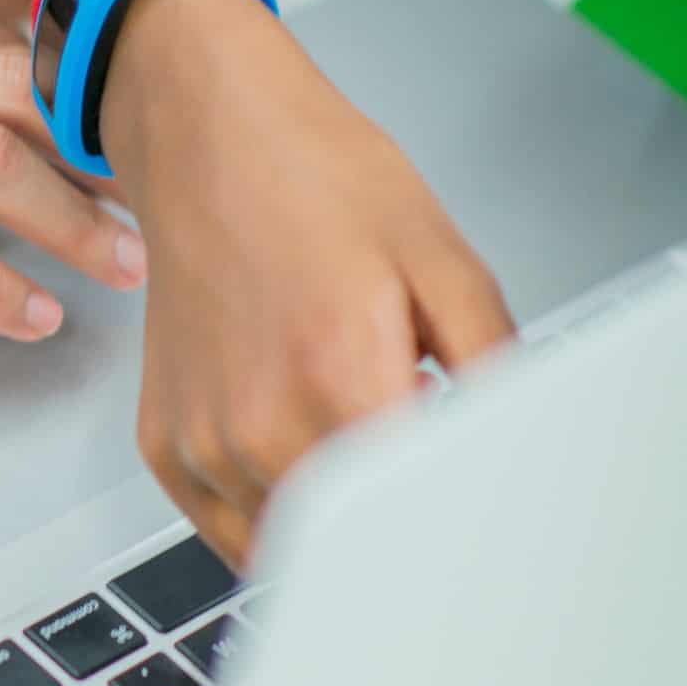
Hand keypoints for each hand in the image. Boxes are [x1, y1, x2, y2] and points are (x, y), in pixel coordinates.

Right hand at [103, 0, 515, 567]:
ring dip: (335, 518)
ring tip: (343, 417)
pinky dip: (277, 512)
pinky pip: (231, 532)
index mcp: (341, 375)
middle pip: (355, 541)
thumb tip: (522, 442)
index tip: (465, 493)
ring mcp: (203, 443)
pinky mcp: (164, 447)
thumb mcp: (441, 255)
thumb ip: (493, 362)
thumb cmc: (314, 179)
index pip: (414, 517)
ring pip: (294, 551)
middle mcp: (260, 424)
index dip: (453, 507)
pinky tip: (296, 438)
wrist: (207, 134)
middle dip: (396, 513)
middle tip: (410, 440)